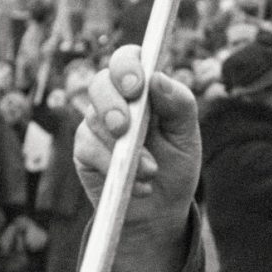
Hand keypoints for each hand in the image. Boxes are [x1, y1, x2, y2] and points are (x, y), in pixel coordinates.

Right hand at [75, 44, 200, 235]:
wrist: (161, 211)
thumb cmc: (175, 167)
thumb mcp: (187, 137)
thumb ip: (179, 104)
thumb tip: (157, 78)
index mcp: (143, 90)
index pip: (127, 60)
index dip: (126, 66)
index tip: (136, 87)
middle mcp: (116, 101)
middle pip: (100, 82)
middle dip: (112, 104)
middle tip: (124, 128)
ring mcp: (97, 125)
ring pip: (93, 117)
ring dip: (122, 147)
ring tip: (150, 171)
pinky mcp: (85, 150)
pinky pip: (89, 148)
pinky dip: (113, 166)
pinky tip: (137, 184)